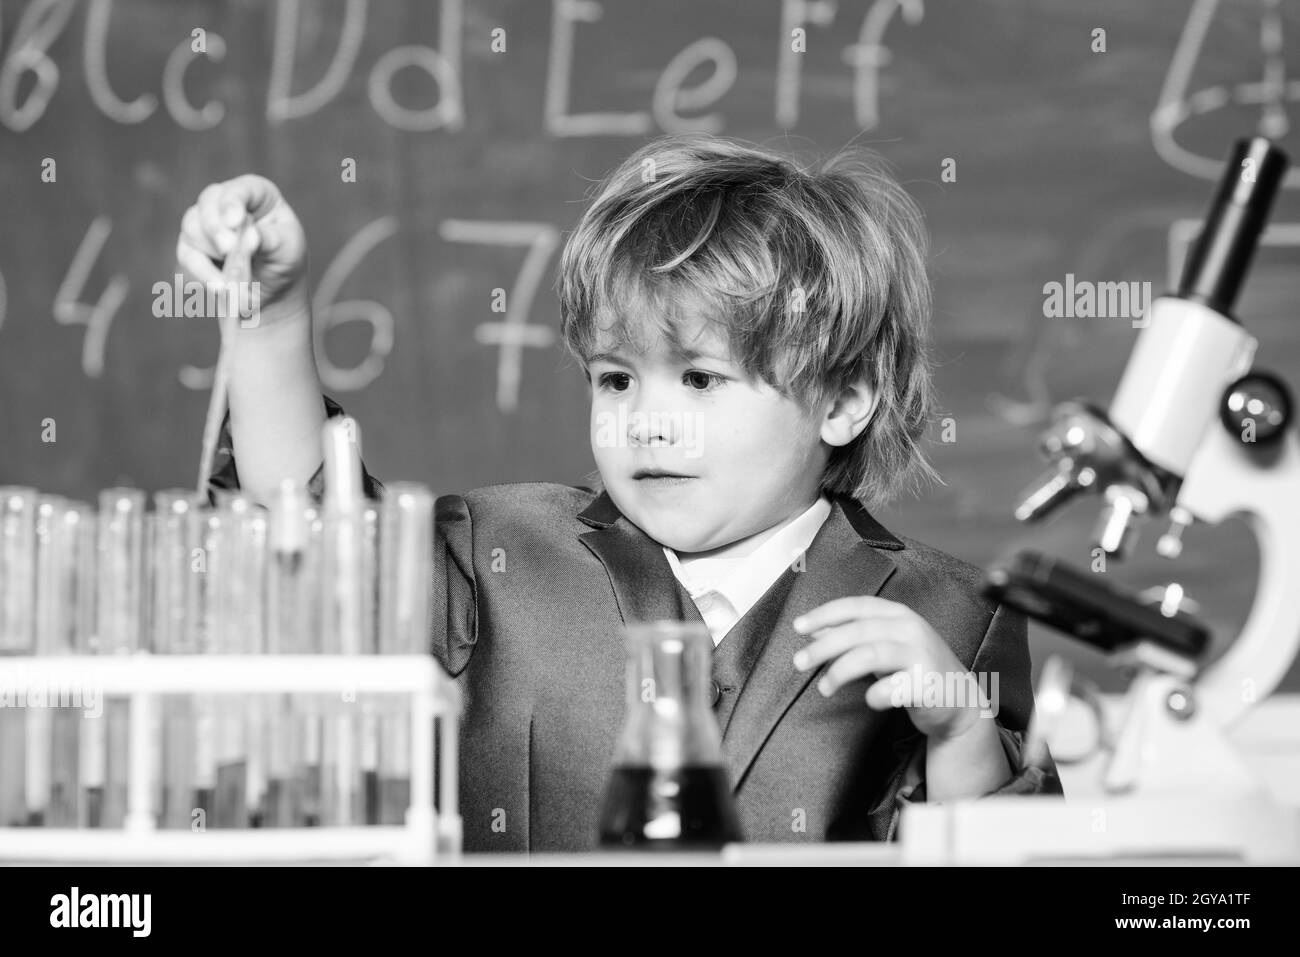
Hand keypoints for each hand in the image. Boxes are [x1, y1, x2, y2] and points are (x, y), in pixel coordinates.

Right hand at [176, 175, 308, 327]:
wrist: (270, 291)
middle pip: (208, 203)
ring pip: (193, 228)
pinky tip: (221, 288)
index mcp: (257, 194)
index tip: (235, 222)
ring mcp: (205, 222)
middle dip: (216, 228)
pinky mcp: (192, 246)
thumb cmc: (284, 261)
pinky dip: (203, 273)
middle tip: (228, 250)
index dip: (233, 202)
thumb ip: (269, 241)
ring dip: (212, 254)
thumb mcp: (288, 250)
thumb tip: (249, 236)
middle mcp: (226, 201)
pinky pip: (187, 255)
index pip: (241, 190)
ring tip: (233, 281)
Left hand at [792, 596, 988, 741]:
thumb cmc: (916, 669)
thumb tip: (817, 631)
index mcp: (899, 615)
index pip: (856, 606)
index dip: (825, 614)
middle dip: (823, 647)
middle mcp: (911, 629)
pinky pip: (890, 689)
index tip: (799, 627)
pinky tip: (870, 700)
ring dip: (839, 672)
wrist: (960, 700)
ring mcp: (921, 655)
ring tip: (824, 687)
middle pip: (857, 632)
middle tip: (799, 662)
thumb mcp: (886, 645)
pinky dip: (873, 696)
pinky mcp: (927, 684)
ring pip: (869, 655)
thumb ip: (855, 636)